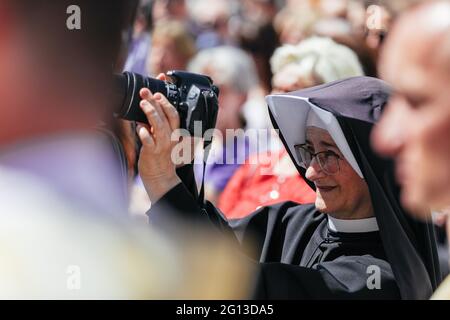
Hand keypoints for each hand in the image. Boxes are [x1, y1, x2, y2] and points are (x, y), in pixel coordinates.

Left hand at [137, 74, 180, 202]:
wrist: (161, 178)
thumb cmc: (160, 158)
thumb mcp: (161, 140)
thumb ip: (155, 127)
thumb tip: (145, 113)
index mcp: (175, 133)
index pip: (174, 113)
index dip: (166, 101)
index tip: (157, 90)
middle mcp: (171, 137)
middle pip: (167, 116)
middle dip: (157, 102)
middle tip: (146, 92)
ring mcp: (162, 145)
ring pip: (159, 125)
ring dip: (151, 113)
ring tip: (142, 103)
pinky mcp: (153, 153)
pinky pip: (149, 141)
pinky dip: (144, 133)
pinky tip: (139, 127)